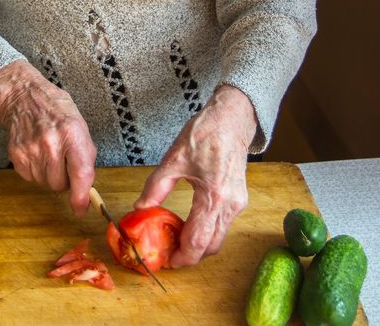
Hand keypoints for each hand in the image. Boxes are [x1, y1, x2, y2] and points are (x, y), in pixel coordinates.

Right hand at [0, 60, 96, 215]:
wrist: (24, 97)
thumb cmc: (55, 110)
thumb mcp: (80, 125)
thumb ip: (85, 155)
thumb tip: (87, 184)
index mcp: (72, 133)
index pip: (80, 173)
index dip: (81, 196)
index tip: (81, 208)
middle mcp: (51, 143)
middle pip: (60, 184)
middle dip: (65, 181)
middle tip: (63, 163)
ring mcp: (31, 150)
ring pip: (45, 183)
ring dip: (50, 176)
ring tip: (49, 154)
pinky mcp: (17, 155)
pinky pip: (30, 178)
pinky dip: (36, 171)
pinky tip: (37, 154)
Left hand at [134, 85, 256, 265]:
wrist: (232, 119)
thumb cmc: (205, 134)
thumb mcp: (173, 159)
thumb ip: (156, 187)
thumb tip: (140, 208)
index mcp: (213, 196)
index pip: (198, 240)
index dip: (182, 256)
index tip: (167, 261)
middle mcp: (230, 204)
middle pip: (211, 246)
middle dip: (190, 254)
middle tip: (168, 252)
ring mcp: (238, 203)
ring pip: (218, 237)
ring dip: (198, 244)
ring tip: (175, 238)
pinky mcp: (239, 199)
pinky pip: (222, 225)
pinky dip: (206, 231)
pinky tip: (188, 224)